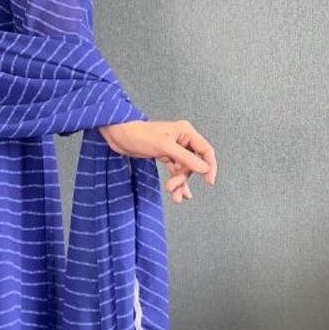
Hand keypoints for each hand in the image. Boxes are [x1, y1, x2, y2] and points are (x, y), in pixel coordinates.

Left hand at [99, 118, 216, 203]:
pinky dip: (176, 181)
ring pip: (184, 169)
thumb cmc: (139, 135)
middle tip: (173, 189)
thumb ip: (186, 158)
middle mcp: (182, 139)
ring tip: (175, 197)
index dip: (210, 166)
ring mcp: (174, 148)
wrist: (118, 136)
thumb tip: (204, 169)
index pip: (206, 150)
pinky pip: (176, 170)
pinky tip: (178, 193)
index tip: (209, 182)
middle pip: (193, 164)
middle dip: (184, 178)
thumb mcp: (164, 147)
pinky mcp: (166, 155)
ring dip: (180, 183)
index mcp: (186, 132)